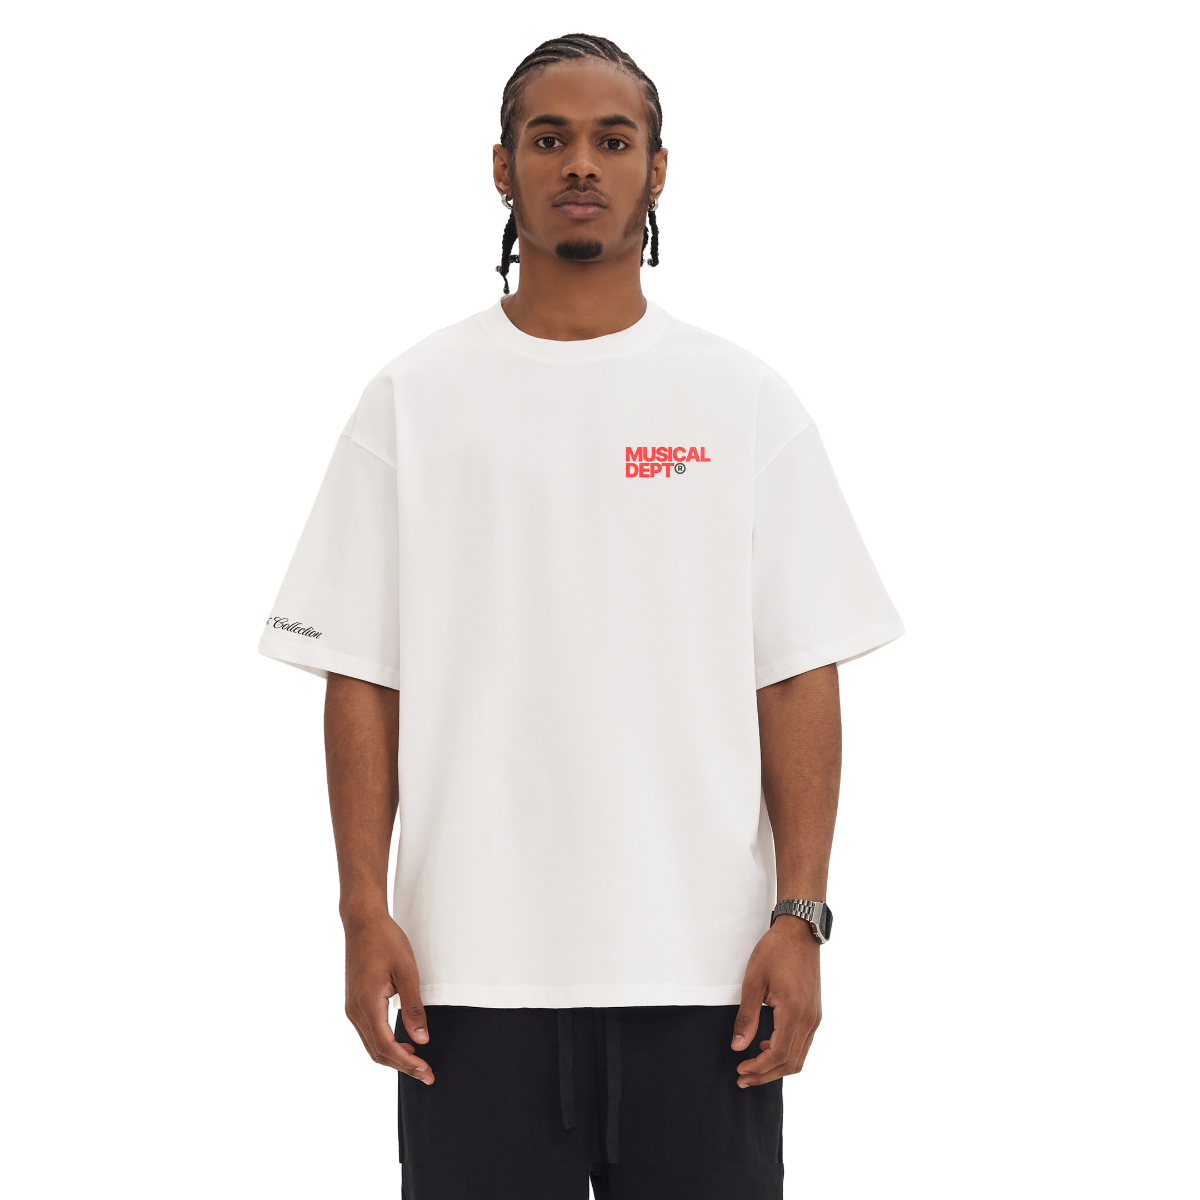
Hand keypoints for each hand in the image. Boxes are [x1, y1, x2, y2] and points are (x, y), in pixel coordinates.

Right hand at [342, 910, 434, 1084]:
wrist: (363, 922)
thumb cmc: (386, 942)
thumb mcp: (407, 973)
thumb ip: (413, 1008)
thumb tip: (421, 1040)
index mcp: (367, 1005)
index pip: (387, 1047)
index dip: (407, 1063)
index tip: (426, 1072)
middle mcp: (355, 1011)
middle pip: (377, 1052)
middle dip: (402, 1066)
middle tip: (426, 1075)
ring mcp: (352, 1007)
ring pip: (371, 1044)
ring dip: (393, 1057)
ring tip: (417, 1062)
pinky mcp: (354, 1002)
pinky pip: (368, 1032)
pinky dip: (384, 1043)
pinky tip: (402, 1042)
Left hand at [731, 916, 821, 1086]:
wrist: (799, 932)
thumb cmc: (775, 952)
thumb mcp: (753, 982)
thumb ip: (747, 1017)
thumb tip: (738, 1047)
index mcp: (794, 1012)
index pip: (779, 1055)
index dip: (759, 1068)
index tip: (741, 1070)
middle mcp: (810, 1019)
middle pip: (792, 1063)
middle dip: (767, 1075)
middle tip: (744, 1077)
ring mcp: (816, 1017)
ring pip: (801, 1057)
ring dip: (778, 1067)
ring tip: (755, 1066)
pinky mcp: (816, 1013)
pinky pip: (806, 1044)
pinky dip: (789, 1053)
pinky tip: (770, 1046)